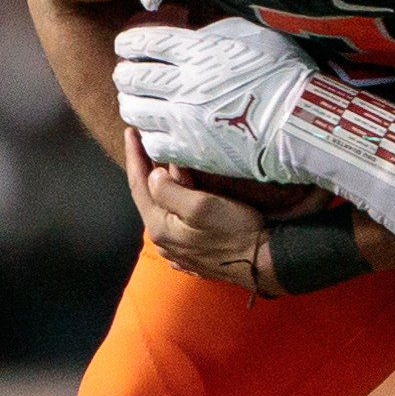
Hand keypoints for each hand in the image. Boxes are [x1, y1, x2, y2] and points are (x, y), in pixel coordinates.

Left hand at [114, 18, 314, 184]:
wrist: (302, 121)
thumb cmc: (287, 74)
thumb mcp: (254, 34)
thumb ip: (216, 31)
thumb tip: (194, 31)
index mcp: (197, 51)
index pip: (144, 43)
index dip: (129, 44)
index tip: (126, 46)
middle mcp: (183, 84)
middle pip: (132, 77)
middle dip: (124, 74)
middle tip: (127, 75)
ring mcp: (184, 120)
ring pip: (135, 111)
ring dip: (131, 104)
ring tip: (137, 103)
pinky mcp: (192, 150)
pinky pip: (154, 144)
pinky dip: (150, 135)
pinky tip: (157, 131)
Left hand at [125, 131, 279, 295]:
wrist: (263, 262)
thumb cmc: (236, 232)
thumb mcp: (201, 205)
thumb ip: (169, 190)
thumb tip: (155, 175)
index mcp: (160, 227)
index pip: (138, 185)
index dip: (134, 157)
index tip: (131, 133)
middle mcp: (163, 242)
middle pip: (149, 198)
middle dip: (146, 171)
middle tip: (145, 144)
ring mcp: (177, 250)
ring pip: (163, 210)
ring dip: (162, 187)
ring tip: (163, 164)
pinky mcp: (193, 254)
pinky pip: (176, 223)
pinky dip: (175, 204)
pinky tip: (181, 194)